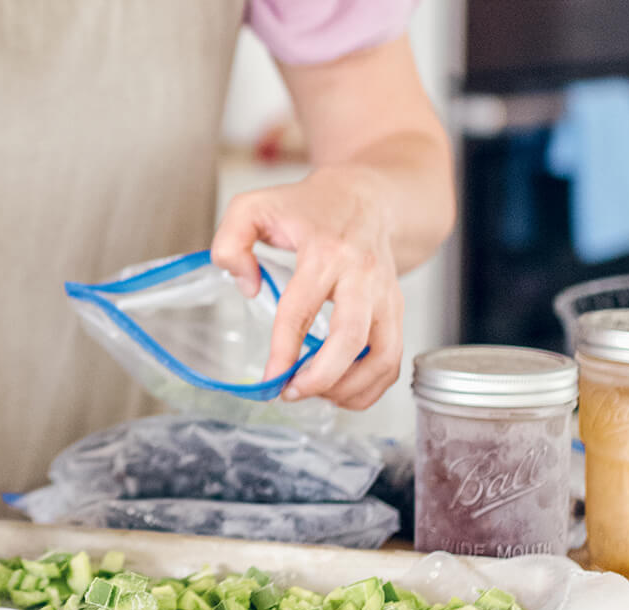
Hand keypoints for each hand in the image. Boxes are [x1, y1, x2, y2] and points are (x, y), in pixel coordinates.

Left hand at [211, 166, 403, 409]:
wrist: (369, 197)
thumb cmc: (311, 207)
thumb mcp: (256, 207)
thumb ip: (232, 241)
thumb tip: (247, 287)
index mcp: (325, 251)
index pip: (301, 311)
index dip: (283, 352)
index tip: (269, 379)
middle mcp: (363, 275)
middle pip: (351, 339)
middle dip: (321, 377)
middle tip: (293, 392)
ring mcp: (386, 296)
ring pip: (382, 357)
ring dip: (349, 388)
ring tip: (316, 394)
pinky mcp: (396, 312)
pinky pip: (392, 361)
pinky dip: (370, 387)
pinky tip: (339, 390)